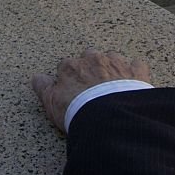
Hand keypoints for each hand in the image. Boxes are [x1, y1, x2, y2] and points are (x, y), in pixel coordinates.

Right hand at [31, 47, 151, 132]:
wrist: (108, 118)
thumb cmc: (77, 111)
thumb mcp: (51, 103)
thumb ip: (43, 88)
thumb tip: (36, 77)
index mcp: (71, 66)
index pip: (66, 66)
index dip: (70, 78)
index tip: (72, 90)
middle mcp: (92, 59)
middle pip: (90, 56)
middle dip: (91, 67)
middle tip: (93, 86)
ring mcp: (115, 63)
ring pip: (112, 57)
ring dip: (112, 67)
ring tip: (114, 84)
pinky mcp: (136, 71)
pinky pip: (137, 66)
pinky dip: (136, 72)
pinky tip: (135, 83)